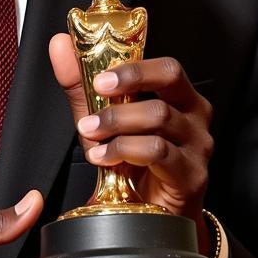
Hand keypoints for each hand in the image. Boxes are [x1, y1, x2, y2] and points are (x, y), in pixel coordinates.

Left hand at [49, 34, 213, 250]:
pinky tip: (103, 156)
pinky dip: (124, 150)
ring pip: (159, 116)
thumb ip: (82, 83)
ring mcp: (197, 145)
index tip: (99, 75)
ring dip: (117, 121)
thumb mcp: (103, 117)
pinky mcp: (192, 175)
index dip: (132, 66)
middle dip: (129, 80)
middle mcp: (194, 115)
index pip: (165, 66)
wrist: (148, 213)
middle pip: (170, 79)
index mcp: (179, 95)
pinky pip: (158, 152)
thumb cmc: (132, 159)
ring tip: (90, 132)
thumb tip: (60, 44)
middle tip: (97, 90)